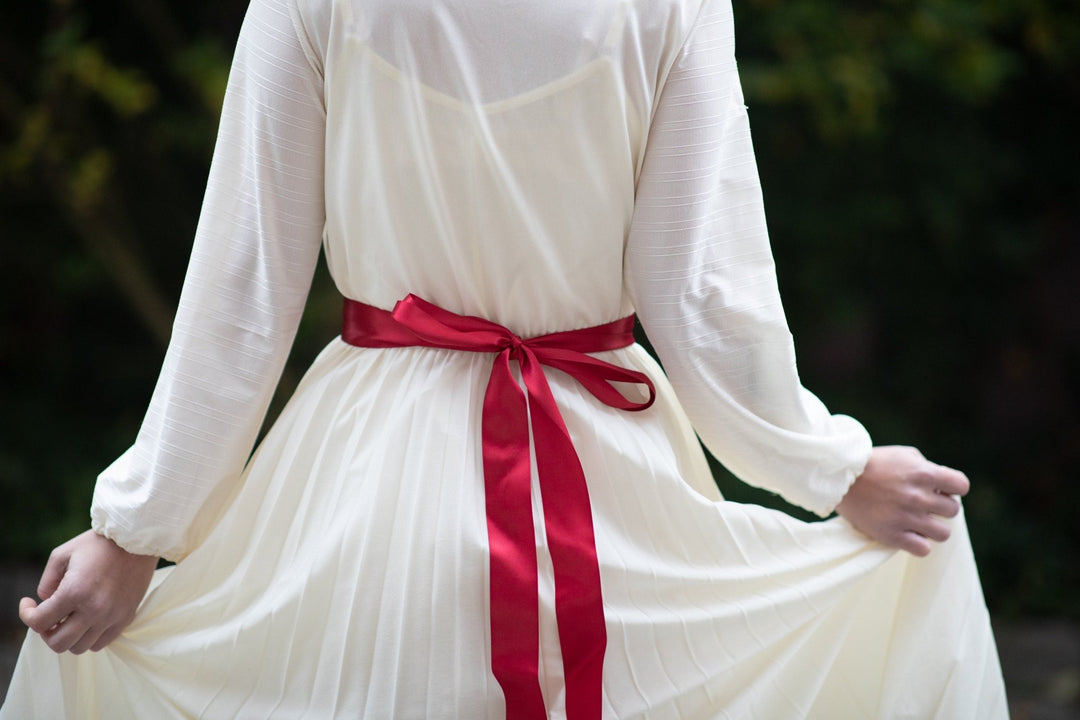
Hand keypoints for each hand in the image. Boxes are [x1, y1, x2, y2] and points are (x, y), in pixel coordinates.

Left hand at [19, 530, 158, 653]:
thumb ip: (46, 582)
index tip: (29, 603)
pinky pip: (100, 643)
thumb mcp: (62, 554)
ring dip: (68, 636)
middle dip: (46, 632)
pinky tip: (87, 619)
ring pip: (79, 648)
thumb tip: (45, 603)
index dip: (27, 615)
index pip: (39, 623)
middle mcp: (93, 609)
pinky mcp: (126, 618)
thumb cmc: (98, 544)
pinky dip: (88, 637)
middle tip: (49, 616)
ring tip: (69, 618)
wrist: (137, 541)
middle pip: (58, 643)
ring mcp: (112, 617)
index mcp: (74, 592)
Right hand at [836, 445, 969, 556]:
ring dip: (932, 527)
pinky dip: (918, 543)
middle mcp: (918, 496)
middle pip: (952, 510)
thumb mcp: (903, 455)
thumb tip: (944, 485)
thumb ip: (927, 468)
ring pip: (943, 533)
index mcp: (924, 473)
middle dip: (940, 506)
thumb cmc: (872, 464)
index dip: (953, 487)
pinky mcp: (892, 535)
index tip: (940, 488)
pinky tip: (907, 534)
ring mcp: (906, 518)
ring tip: (917, 521)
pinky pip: (923, 549)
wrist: (838, 478)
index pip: (961, 486)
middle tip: (923, 504)